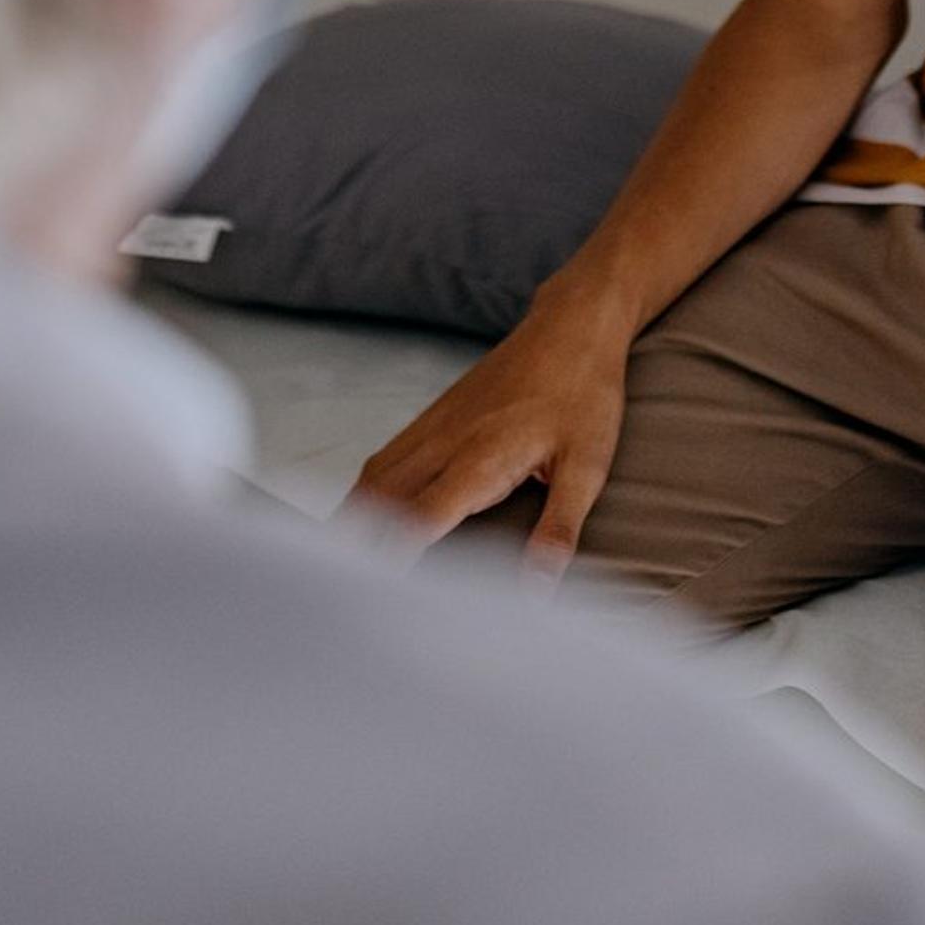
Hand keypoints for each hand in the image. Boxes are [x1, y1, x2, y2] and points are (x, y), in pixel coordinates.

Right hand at [340, 302, 630, 576]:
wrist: (570, 325)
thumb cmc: (584, 394)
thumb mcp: (587, 468)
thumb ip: (558, 531)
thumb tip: (539, 592)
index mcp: (480, 461)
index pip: (418, 521)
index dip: (389, 560)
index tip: (370, 600)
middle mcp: (444, 444)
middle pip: (379, 503)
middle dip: (355, 549)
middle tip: (341, 599)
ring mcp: (433, 427)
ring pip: (374, 481)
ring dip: (352, 522)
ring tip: (338, 568)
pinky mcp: (433, 418)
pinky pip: (384, 461)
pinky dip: (366, 495)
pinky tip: (363, 517)